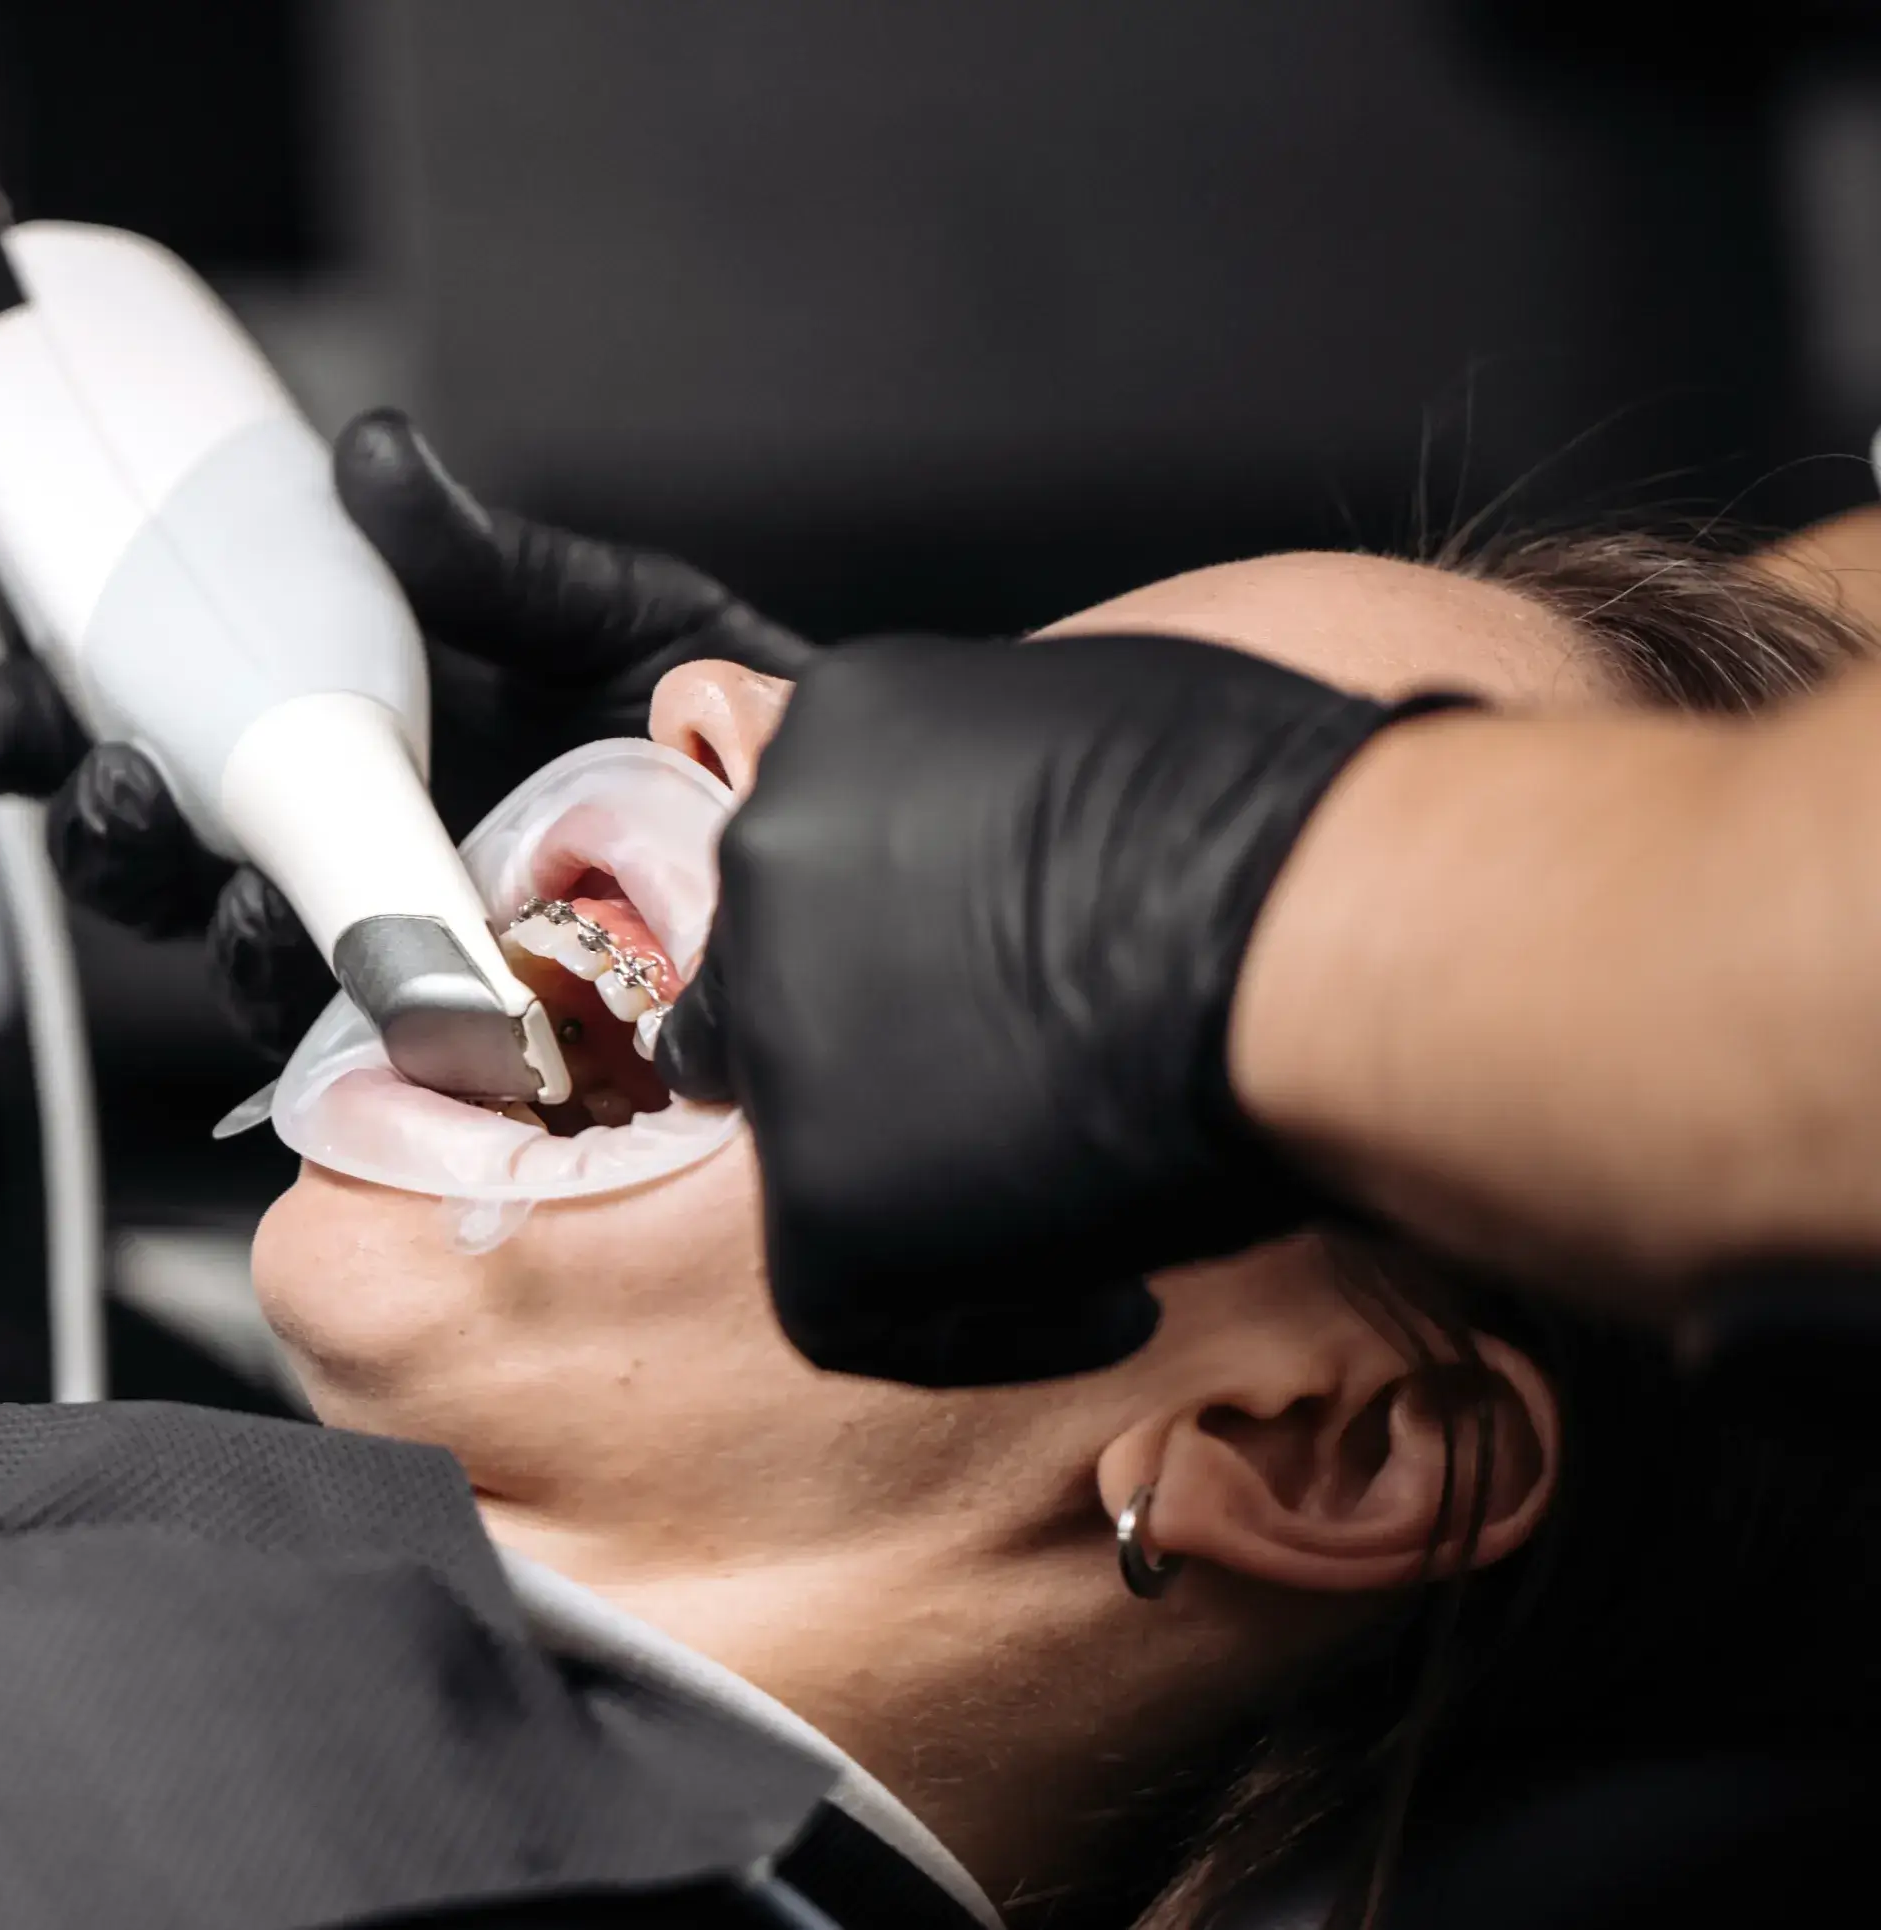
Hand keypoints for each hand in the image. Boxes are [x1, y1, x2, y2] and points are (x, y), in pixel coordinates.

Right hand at [0, 408, 816, 1053]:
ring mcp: (376, 954)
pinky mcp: (454, 1047)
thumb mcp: (615, 619)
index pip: (108, 714)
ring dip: (210, 929)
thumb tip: (371, 462)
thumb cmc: (736, 750)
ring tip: (255, 892)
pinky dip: (361, 1022)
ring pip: (224, 961)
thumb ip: (484, 557)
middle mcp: (318, 848)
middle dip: (94, 831)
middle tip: (115, 791)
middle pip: (134, 857)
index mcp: (319, 722)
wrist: (890, 889)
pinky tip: (396, 995)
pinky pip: (360, 1054)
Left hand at [651, 634, 1467, 1386]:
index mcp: (842, 728)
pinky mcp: (820, 1200)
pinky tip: (1114, 1308)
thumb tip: (1054, 869)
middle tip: (992, 1107)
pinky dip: (981, 1325)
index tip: (987, 997)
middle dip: (863, 1056)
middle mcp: (772, 866)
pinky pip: (852, 1309)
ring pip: (800, 1142)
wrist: (1312, 933)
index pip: (819, 856)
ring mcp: (780, 1033)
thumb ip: (1021, 799)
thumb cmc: (1291, 816)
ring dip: (920, 1181)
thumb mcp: (1114, 730)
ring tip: (1076, 1209)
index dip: (897, 945)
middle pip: (769, 989)